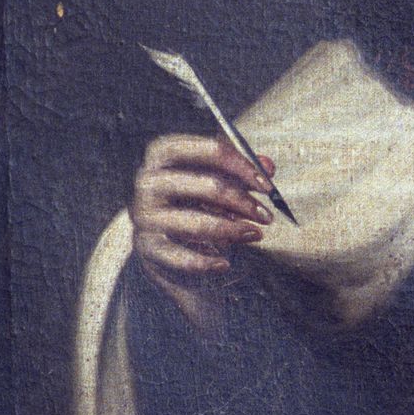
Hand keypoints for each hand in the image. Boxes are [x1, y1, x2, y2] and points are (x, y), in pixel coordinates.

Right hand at [131, 134, 273, 324]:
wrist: (164, 238)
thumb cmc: (194, 200)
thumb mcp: (217, 178)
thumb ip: (243, 171)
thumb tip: (267, 167)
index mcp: (164, 153)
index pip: (210, 150)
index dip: (243, 166)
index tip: (267, 185)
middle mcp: (149, 181)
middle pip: (207, 185)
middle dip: (242, 202)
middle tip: (266, 216)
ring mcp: (146, 215)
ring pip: (197, 223)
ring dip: (232, 229)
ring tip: (255, 234)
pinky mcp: (148, 247)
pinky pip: (183, 257)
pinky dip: (207, 263)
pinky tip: (224, 264)